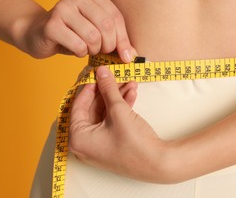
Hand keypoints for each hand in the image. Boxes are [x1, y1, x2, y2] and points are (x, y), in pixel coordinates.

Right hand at [19, 0, 135, 61]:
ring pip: (93, 37)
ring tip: (86, 48)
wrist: (36, 33)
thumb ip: (114, 38)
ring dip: (93, 50)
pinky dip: (80, 53)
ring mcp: (62, 8)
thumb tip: (131, 55)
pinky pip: (78, 45)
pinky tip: (74, 48)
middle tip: (102, 52)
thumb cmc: (71, 33)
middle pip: (106, 26)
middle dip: (108, 46)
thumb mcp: (95, 30)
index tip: (126, 57)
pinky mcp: (52, 24)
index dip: (123, 40)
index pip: (116, 17)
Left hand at [69, 66, 168, 182]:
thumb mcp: (118, 110)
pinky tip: (131, 95)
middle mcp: (84, 144)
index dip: (89, 87)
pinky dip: (120, 109)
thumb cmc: (134, 143)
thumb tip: (101, 72)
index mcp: (78, 138)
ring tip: (129, 83)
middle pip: (92, 109)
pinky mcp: (110, 145)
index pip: (78, 106)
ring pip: (104, 114)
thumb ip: (107, 88)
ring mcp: (97, 146)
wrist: (157, 163)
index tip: (97, 75)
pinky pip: (110, 122)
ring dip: (116, 97)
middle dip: (107, 91)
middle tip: (113, 77)